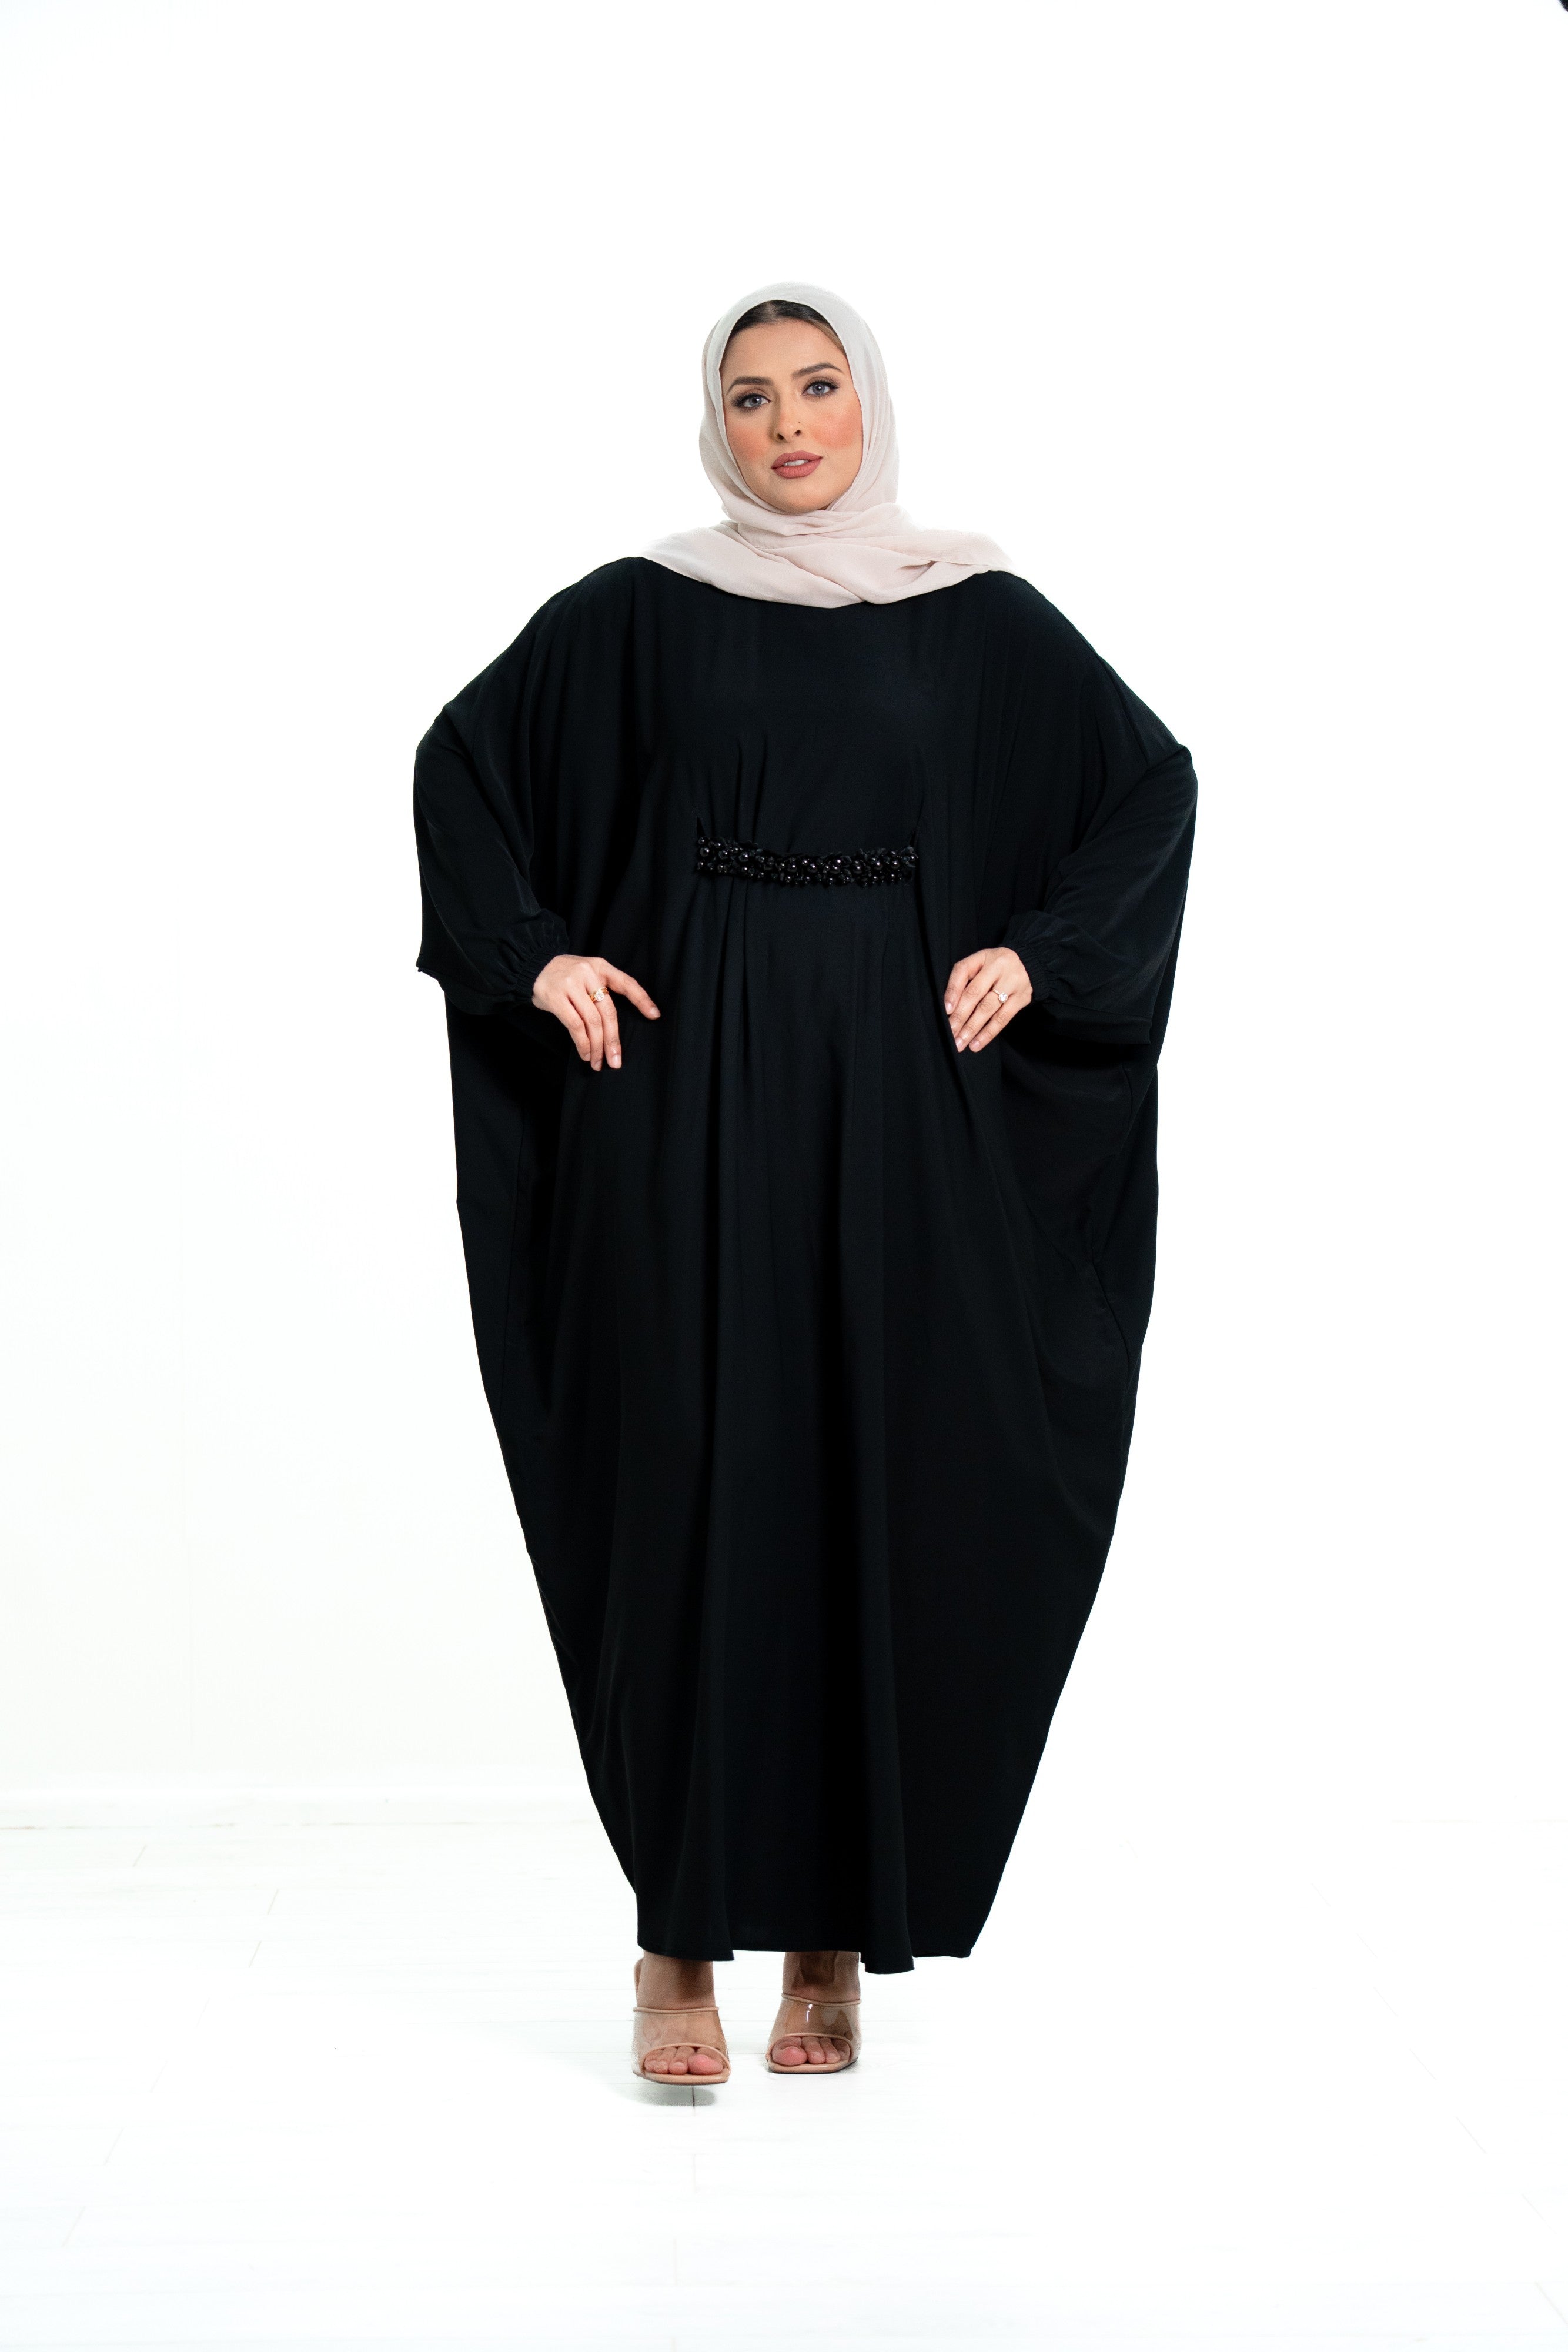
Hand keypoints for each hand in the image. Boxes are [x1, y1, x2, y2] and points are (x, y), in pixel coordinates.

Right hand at [531, 954, 659, 1070]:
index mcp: (600, 967)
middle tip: (616, 1061)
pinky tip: (585, 1054)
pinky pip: (574, 1025)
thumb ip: (602, 990)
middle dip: (613, 1040)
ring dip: (597, 1046)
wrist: (533, 966)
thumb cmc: (565, 976)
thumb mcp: (587, 973)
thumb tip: (614, 1027)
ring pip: (592, 1022)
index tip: (654, 1015)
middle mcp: (588, 973)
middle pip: (608, 1012)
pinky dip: (582, 1043)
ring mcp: (571, 985)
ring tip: (598, 1062)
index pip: (626, 983)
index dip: (641, 999)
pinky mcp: (556, 997)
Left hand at [944, 947, 1031, 1051]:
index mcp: (984, 957)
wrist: (1029, 963)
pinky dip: (988, 1033)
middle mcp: (999, 968)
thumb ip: (964, 978)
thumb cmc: (996, 966)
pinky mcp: (1021, 999)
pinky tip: (976, 1044)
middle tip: (949, 1033)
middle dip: (960, 1016)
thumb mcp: (980, 962)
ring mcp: (1012, 984)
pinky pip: (1003, 1019)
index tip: (946, 1010)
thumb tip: (949, 1006)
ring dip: (972, 1028)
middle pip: (975, 993)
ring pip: (988, 1008)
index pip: (963, 971)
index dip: (953, 990)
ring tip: (960, 1043)